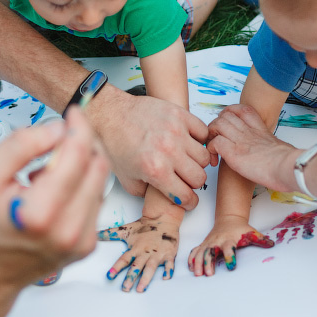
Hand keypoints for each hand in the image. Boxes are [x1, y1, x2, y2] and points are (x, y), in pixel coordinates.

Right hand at [0, 107, 109, 291]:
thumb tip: (57, 128)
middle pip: (98, 165)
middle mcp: (68, 230)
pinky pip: (96, 200)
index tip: (73, 112)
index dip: (79, 126)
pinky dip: (81, 187)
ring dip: (81, 167)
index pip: (78, 154)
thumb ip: (21, 145)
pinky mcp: (88, 245)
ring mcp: (82, 240)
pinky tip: (55, 194)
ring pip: (100, 182)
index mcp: (41, 213)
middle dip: (82, 143)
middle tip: (59, 139)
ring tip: (45, 176)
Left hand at [88, 89, 210, 209]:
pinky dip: (199, 140)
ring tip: (184, 159)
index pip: (186, 196)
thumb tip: (165, 196)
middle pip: (199, 178)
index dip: (188, 201)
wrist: (111, 115)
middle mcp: (168, 151)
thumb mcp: (127, 179)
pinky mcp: (180, 115)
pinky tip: (188, 142)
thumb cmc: (116, 143)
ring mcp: (176, 131)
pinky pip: (204, 133)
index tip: (188, 199)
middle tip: (184, 178)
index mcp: (155, 169)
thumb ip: (148, 193)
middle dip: (192, 183)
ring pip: (205, 157)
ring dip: (196, 162)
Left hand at [98, 212, 181, 292]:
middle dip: (131, 277)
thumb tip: (96, 234)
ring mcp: (157, 254)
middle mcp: (145, 252)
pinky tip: (165, 278)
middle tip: (125, 288)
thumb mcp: (125, 230)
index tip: (109, 276)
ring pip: (151, 268)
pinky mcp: (169, 254)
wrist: (162, 218)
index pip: (124, 259)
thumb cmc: (144, 226)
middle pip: (137, 266)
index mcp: (135, 248)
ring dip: (146, 279)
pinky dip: (168, 271)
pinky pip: (169, 264)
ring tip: (141, 289)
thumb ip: (110, 234)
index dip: (116, 268)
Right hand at [187, 215, 273, 275]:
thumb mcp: (251, 233)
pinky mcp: (204, 244)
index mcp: (229, 239)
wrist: (229, 219)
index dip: (230, 257)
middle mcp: (217, 241)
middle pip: (211, 252)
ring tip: (198, 274)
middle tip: (209, 274)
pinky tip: (191, 268)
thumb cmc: (241, 229)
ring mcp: (209, 243)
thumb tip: (272, 244)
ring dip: (198, 263)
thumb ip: (261, 240)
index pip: (229, 248)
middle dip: (209, 263)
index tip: (231, 267)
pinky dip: (192, 259)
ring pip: (201, 253)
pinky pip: (195, 251)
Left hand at [207, 104, 301, 193]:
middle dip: (216, 126)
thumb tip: (276, 154)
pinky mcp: (233, 153)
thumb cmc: (288, 164)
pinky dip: (210, 150)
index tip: (227, 123)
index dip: (230, 113)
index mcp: (260, 130)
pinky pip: (214, 143)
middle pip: (225, 116)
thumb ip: (273, 148)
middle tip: (215, 139)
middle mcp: (248, 132)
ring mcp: (240, 141)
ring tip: (213, 150)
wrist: (289, 168)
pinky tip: (215, 160)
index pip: (242, 110)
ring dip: (210, 136)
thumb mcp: (281, 149)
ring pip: (217, 125)